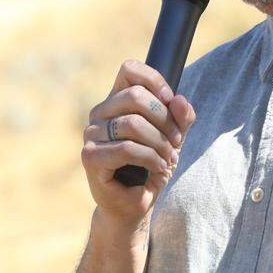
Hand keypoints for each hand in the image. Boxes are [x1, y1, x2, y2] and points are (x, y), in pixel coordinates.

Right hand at [79, 59, 196, 228]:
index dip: (155, 80)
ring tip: (169, 158)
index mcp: (117, 100)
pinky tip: (160, 168)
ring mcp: (92, 134)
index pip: (129, 69)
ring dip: (160, 143)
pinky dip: (150, 158)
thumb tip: (178, 100)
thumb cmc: (151, 165)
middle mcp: (100, 113)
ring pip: (132, 123)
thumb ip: (181, 117)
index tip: (170, 100)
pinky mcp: (91, 157)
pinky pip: (126, 149)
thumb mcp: (174, 137)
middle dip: (165, 119)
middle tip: (177, 142)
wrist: (135, 203)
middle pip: (135, 96)